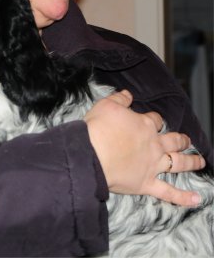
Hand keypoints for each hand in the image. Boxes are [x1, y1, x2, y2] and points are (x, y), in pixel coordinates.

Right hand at [84, 90, 205, 206]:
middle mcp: (153, 144)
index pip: (155, 120)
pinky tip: (197, 199)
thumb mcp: (106, 105)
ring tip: (201, 162)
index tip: (154, 120)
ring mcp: (153, 165)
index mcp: (144, 125)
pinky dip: (183, 197)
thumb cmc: (97, 128)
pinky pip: (168, 192)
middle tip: (186, 140)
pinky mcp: (147, 183)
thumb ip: (119, 99)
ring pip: (178, 163)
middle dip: (181, 140)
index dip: (156, 119)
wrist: (91, 153)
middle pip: (173, 140)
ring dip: (191, 162)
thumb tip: (128, 94)